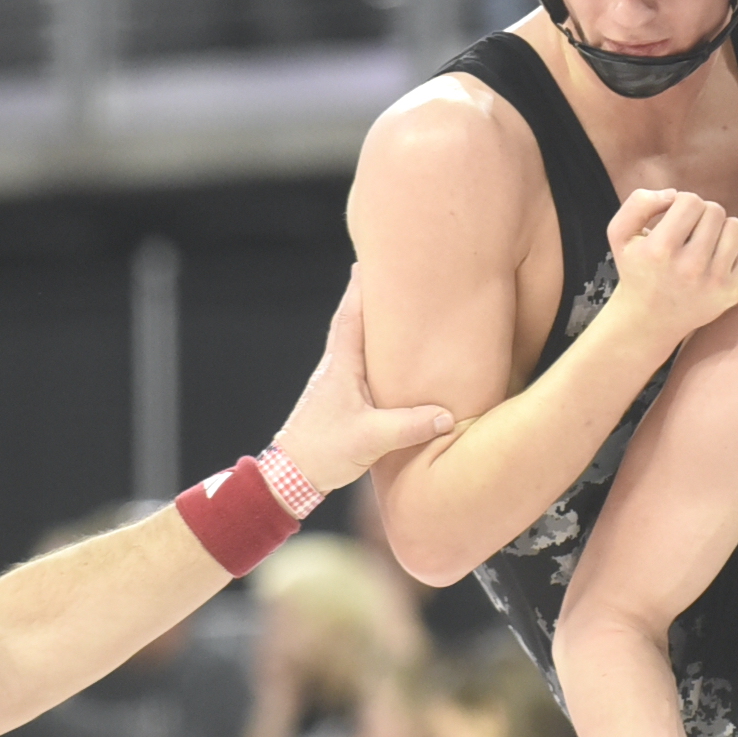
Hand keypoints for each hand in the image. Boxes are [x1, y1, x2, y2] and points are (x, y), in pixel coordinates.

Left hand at [276, 271, 456, 494]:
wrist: (290, 476)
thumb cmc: (324, 451)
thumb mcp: (372, 439)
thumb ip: (410, 426)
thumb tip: (447, 416)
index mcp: (341, 366)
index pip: (351, 316)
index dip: (361, 288)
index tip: (370, 260)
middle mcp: (335, 368)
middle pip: (350, 321)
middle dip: (365, 296)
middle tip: (382, 273)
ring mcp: (333, 383)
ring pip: (352, 342)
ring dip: (367, 322)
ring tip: (388, 309)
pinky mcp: (336, 400)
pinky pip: (355, 364)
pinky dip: (368, 351)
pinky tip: (381, 358)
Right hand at [605, 189, 737, 350]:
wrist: (649, 321)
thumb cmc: (637, 270)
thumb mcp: (620, 234)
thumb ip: (639, 202)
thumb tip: (674, 194)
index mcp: (660, 250)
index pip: (691, 200)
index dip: (682, 203)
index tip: (673, 219)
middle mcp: (690, 268)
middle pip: (715, 211)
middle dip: (701, 214)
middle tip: (688, 231)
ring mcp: (714, 282)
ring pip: (735, 227)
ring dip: (719, 227)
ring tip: (702, 240)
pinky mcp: (732, 291)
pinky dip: (728, 248)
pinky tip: (710, 260)